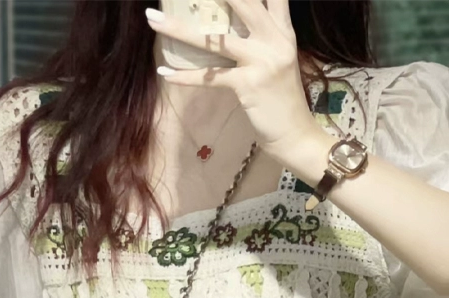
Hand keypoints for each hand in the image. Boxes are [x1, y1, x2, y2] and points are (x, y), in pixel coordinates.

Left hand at [145, 0, 319, 155]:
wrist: (294, 133)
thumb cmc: (281, 100)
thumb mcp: (279, 61)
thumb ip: (264, 39)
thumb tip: (231, 30)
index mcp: (283, 31)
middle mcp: (274, 40)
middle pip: (244, 3)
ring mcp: (262, 61)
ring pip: (215, 39)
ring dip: (180, 29)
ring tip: (154, 20)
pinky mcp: (248, 85)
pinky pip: (210, 77)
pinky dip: (184, 77)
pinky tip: (164, 73)